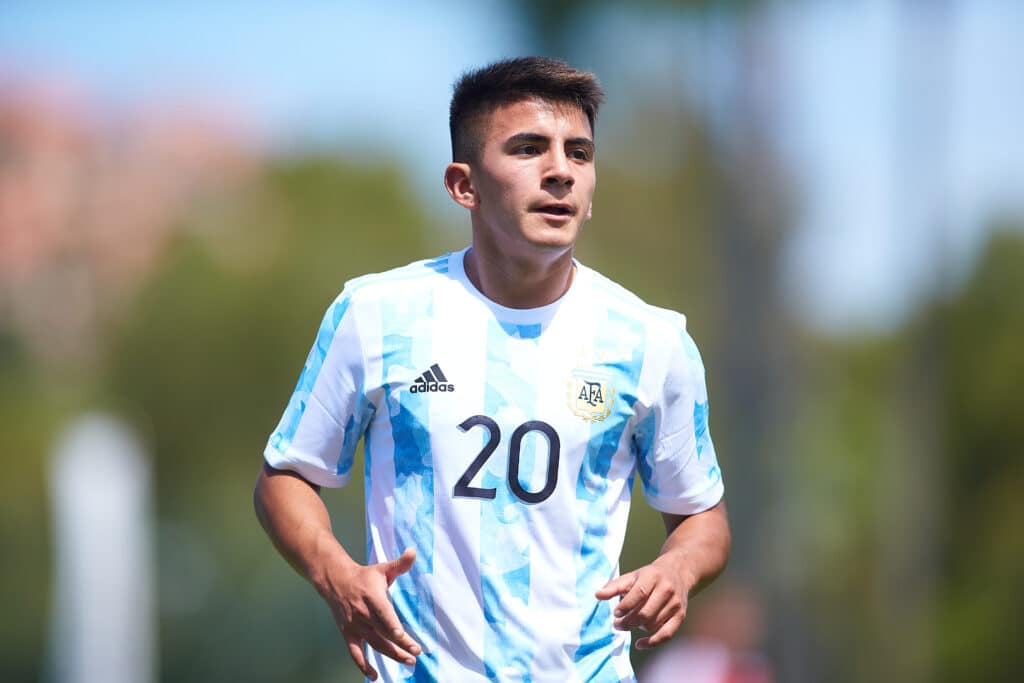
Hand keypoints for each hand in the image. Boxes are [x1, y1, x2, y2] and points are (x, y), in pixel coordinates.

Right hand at [320, 547, 421, 680]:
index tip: (401, 634)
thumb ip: (400, 564)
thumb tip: (413, 551)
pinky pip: (355, 653)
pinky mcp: (348, 634)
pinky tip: (374, 676)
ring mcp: (355, 625)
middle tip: (416, 653)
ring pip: (374, 644)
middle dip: (400, 644)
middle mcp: (363, 613)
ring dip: (391, 654)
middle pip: (382, 632)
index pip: (383, 613)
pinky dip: (363, 665)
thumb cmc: (364, 576)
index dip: (391, 624)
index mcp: (372, 596)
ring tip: (408, 661)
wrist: (335, 581)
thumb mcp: (382, 568)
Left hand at [594, 555, 692, 649]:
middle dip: (628, 622)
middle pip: (645, 613)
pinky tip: (639, 644)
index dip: (625, 606)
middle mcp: (666, 590)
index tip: (615, 614)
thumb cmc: (650, 576)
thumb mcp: (633, 576)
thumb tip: (597, 595)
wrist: (678, 572)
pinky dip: (652, 642)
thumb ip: (615, 586)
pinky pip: (666, 635)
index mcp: (653, 576)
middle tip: (617, 624)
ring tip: (627, 624)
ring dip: (637, 628)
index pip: (639, 593)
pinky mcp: (680, 616)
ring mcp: (675, 604)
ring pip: (652, 624)